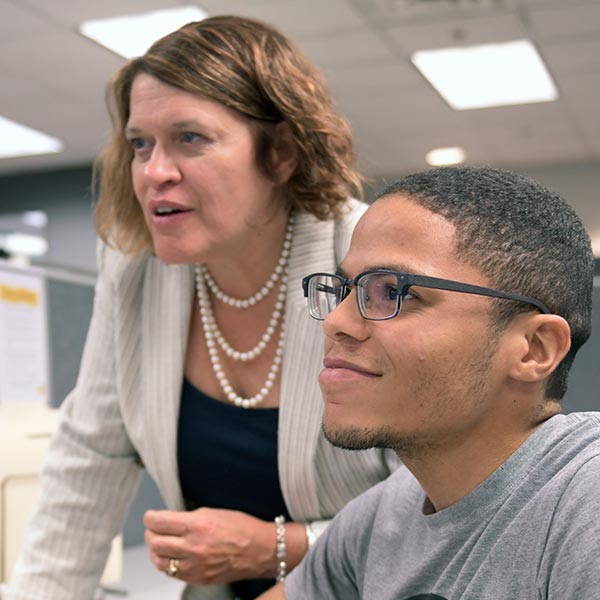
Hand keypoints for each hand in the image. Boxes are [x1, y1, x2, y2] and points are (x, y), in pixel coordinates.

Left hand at [144, 507, 278, 584]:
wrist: (260, 550)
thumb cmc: (242, 528)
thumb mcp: (214, 512)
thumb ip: (190, 517)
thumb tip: (172, 520)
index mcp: (197, 525)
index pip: (159, 522)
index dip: (150, 518)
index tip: (150, 516)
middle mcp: (193, 547)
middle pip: (154, 542)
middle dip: (150, 533)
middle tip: (153, 529)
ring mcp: (194, 566)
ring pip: (159, 561)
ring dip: (155, 551)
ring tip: (159, 543)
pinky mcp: (197, 578)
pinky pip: (172, 573)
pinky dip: (166, 564)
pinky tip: (171, 556)